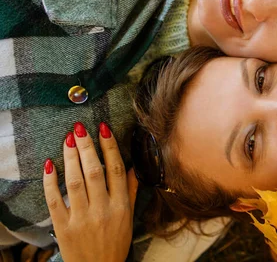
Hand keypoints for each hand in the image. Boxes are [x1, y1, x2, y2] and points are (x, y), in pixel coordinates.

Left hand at [43, 122, 137, 261]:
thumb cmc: (116, 242)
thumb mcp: (129, 216)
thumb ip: (130, 190)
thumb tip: (133, 166)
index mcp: (120, 206)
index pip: (115, 169)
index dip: (109, 147)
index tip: (103, 128)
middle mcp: (102, 210)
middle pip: (94, 172)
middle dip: (87, 147)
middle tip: (80, 128)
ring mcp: (81, 218)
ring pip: (75, 182)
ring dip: (70, 158)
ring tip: (68, 139)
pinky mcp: (63, 227)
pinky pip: (55, 201)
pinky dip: (50, 182)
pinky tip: (49, 165)